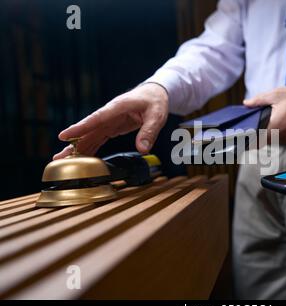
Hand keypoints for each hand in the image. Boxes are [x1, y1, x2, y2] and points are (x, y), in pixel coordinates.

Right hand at [54, 83, 168, 159]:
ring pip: (90, 136)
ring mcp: (109, 121)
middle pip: (88, 130)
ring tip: (63, 161)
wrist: (154, 93)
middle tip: (58, 158)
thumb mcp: (157, 115)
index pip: (96, 118)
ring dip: (78, 148)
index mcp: (118, 107)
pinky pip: (98, 138)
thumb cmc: (155, 101)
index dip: (80, 128)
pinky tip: (81, 158)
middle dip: (73, 144)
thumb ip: (149, 131)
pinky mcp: (112, 127)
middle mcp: (109, 114)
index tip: (64, 136)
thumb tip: (142, 149)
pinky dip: (90, 148)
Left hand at [243, 85, 285, 143]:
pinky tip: (276, 123)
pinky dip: (275, 133)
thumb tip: (246, 103)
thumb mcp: (277, 94)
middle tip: (249, 127)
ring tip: (264, 122)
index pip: (255, 138)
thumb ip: (259, 100)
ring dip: (265, 133)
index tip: (240, 135)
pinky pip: (279, 139)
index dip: (246, 137)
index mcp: (275, 126)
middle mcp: (281, 137)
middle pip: (261, 141)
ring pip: (270, 141)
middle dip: (254, 134)